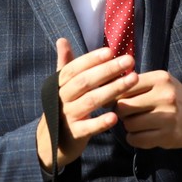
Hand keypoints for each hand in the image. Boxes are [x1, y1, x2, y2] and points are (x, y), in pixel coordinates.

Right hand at [36, 38, 137, 171]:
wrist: (49, 142)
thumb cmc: (62, 108)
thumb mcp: (60, 86)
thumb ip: (64, 64)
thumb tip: (62, 40)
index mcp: (59, 84)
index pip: (75, 68)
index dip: (92, 59)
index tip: (111, 51)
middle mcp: (61, 98)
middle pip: (85, 81)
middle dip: (108, 70)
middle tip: (129, 61)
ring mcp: (67, 116)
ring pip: (90, 101)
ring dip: (112, 89)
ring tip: (132, 80)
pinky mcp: (74, 134)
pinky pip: (88, 127)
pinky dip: (100, 122)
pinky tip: (115, 116)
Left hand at [115, 70, 181, 149]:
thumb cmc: (172, 97)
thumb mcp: (159, 83)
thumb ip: (135, 85)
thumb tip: (104, 93)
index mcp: (160, 79)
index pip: (125, 86)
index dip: (115, 95)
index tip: (113, 101)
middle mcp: (165, 96)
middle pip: (124, 106)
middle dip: (120, 112)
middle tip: (126, 114)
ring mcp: (168, 117)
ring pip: (129, 124)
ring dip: (128, 126)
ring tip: (136, 123)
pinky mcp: (168, 135)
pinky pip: (138, 139)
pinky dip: (134, 139)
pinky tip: (140, 134)